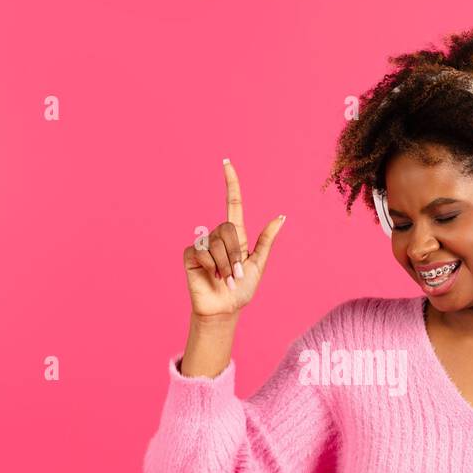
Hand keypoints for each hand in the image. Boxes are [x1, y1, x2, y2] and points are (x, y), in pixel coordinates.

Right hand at [182, 159, 285, 319]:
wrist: (224, 310)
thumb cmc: (241, 290)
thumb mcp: (259, 264)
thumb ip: (266, 240)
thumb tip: (281, 216)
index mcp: (236, 236)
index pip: (233, 204)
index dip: (231, 184)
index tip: (227, 162)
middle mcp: (218, 237)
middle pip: (227, 229)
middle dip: (235, 255)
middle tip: (237, 275)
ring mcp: (203, 245)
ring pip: (216, 243)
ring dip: (225, 265)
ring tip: (225, 279)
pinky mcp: (190, 255)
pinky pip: (201, 251)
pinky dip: (210, 266)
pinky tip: (210, 276)